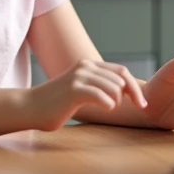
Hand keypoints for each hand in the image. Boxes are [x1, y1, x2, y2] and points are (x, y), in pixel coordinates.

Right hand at [26, 59, 147, 130]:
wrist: (30, 107)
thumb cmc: (57, 103)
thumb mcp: (80, 88)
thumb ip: (98, 85)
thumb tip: (123, 91)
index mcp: (89, 65)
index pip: (121, 71)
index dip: (135, 87)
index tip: (142, 104)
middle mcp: (85, 67)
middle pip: (121, 79)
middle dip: (130, 95)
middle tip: (130, 108)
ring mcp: (79, 77)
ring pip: (114, 87)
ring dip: (117, 101)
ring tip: (107, 108)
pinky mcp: (73, 90)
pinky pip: (100, 95)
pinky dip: (108, 103)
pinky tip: (106, 108)